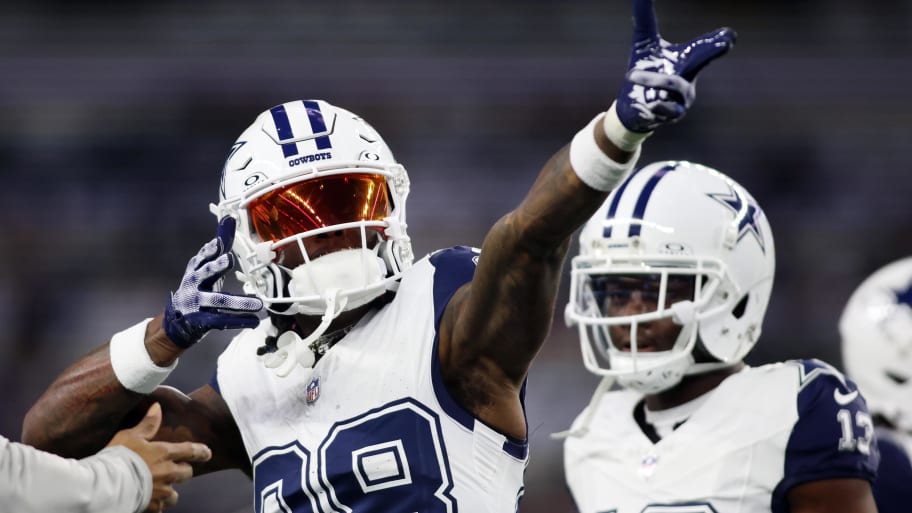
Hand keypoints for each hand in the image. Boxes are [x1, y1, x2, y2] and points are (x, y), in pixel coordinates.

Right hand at [106, 403, 211, 511]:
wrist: (106, 484)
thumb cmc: (118, 457)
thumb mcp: (131, 436)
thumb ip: (147, 424)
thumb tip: (157, 407)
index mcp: (164, 453)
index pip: (190, 451)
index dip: (201, 452)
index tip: (207, 453)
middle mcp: (168, 473)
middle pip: (187, 474)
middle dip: (183, 472)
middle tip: (174, 470)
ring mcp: (161, 492)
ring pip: (175, 495)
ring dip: (170, 492)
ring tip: (161, 489)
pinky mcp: (152, 506)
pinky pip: (160, 507)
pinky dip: (157, 505)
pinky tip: (149, 501)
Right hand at [163, 216, 262, 347]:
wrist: (177, 322)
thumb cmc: (197, 288)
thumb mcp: (205, 267)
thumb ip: (219, 247)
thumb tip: (228, 219)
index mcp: (195, 270)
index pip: (201, 258)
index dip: (209, 250)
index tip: (217, 242)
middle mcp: (193, 285)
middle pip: (205, 274)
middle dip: (216, 267)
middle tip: (228, 260)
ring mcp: (196, 304)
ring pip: (218, 301)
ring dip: (239, 302)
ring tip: (258, 304)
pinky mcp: (202, 321)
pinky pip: (223, 320)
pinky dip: (240, 321)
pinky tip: (254, 321)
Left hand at [615, 0, 735, 132]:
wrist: (633, 106)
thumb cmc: (643, 70)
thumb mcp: (644, 43)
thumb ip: (645, 18)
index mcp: (687, 59)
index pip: (704, 46)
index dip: (717, 40)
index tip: (730, 34)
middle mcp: (689, 77)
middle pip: (702, 61)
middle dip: (712, 50)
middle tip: (727, 41)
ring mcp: (683, 98)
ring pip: (675, 85)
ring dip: (652, 79)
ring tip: (631, 75)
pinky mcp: (672, 115)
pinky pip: (668, 109)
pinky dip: (658, 105)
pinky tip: (650, 103)